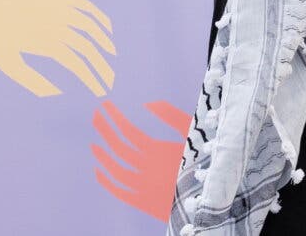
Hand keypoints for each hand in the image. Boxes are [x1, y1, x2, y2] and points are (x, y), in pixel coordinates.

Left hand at [91, 100, 191, 220]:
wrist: (210, 195)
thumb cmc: (203, 159)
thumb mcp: (192, 134)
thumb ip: (172, 116)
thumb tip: (147, 103)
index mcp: (159, 151)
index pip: (128, 132)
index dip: (115, 118)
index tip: (106, 106)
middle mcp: (148, 169)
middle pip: (118, 148)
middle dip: (105, 130)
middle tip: (97, 116)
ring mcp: (144, 187)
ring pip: (115, 171)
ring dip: (103, 156)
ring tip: (95, 144)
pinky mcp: (144, 202)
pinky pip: (120, 192)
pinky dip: (107, 182)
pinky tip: (100, 171)